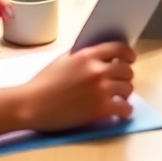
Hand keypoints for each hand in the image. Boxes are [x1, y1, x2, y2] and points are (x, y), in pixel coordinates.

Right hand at [17, 43, 135, 130]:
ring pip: (128, 88)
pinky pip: (124, 108)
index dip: (128, 54)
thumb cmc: (43, 82)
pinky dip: (125, 110)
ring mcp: (100, 90)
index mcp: (88, 55)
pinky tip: (121, 111)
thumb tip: (100, 56)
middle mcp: (97, 70)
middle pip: (127, 70)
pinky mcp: (99, 109)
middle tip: (121, 82)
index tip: (130, 59)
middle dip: (125, 76)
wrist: (31, 104)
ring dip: (126, 93)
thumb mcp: (64, 60)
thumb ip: (83, 56)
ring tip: (120, 97)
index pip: (119, 48)